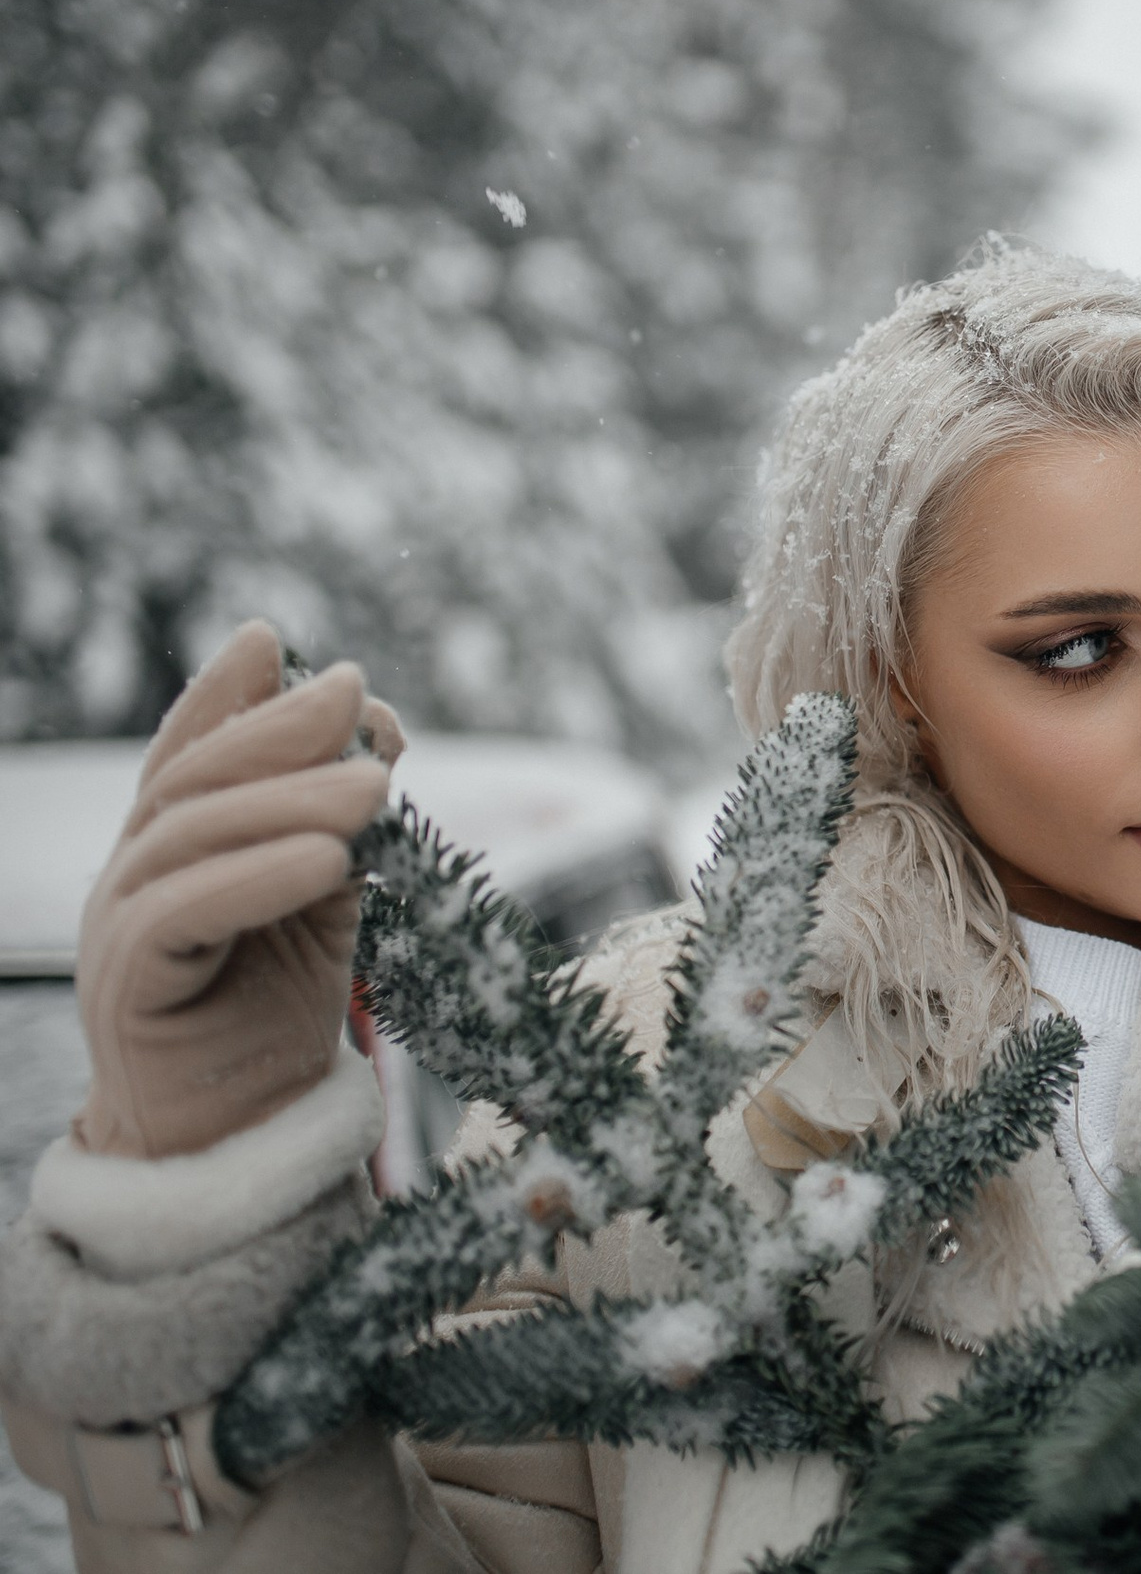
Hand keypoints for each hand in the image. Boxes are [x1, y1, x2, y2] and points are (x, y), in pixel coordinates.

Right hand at [71, 621, 405, 1159]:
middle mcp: (130, 878)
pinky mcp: (126, 986)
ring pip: (190, 838)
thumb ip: (341, 826)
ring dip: (287, 800)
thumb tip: (383, 728)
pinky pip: (185, 913)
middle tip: (357, 692)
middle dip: (274, 729)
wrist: (238, 1142)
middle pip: (192, 782)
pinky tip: (330, 859)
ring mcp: (117, 929)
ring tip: (376, 785)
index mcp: (170, 851)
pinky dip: (258, 876)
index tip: (275, 637)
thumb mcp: (323, 906)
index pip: (189, 754)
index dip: (224, 694)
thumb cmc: (276, 1017)